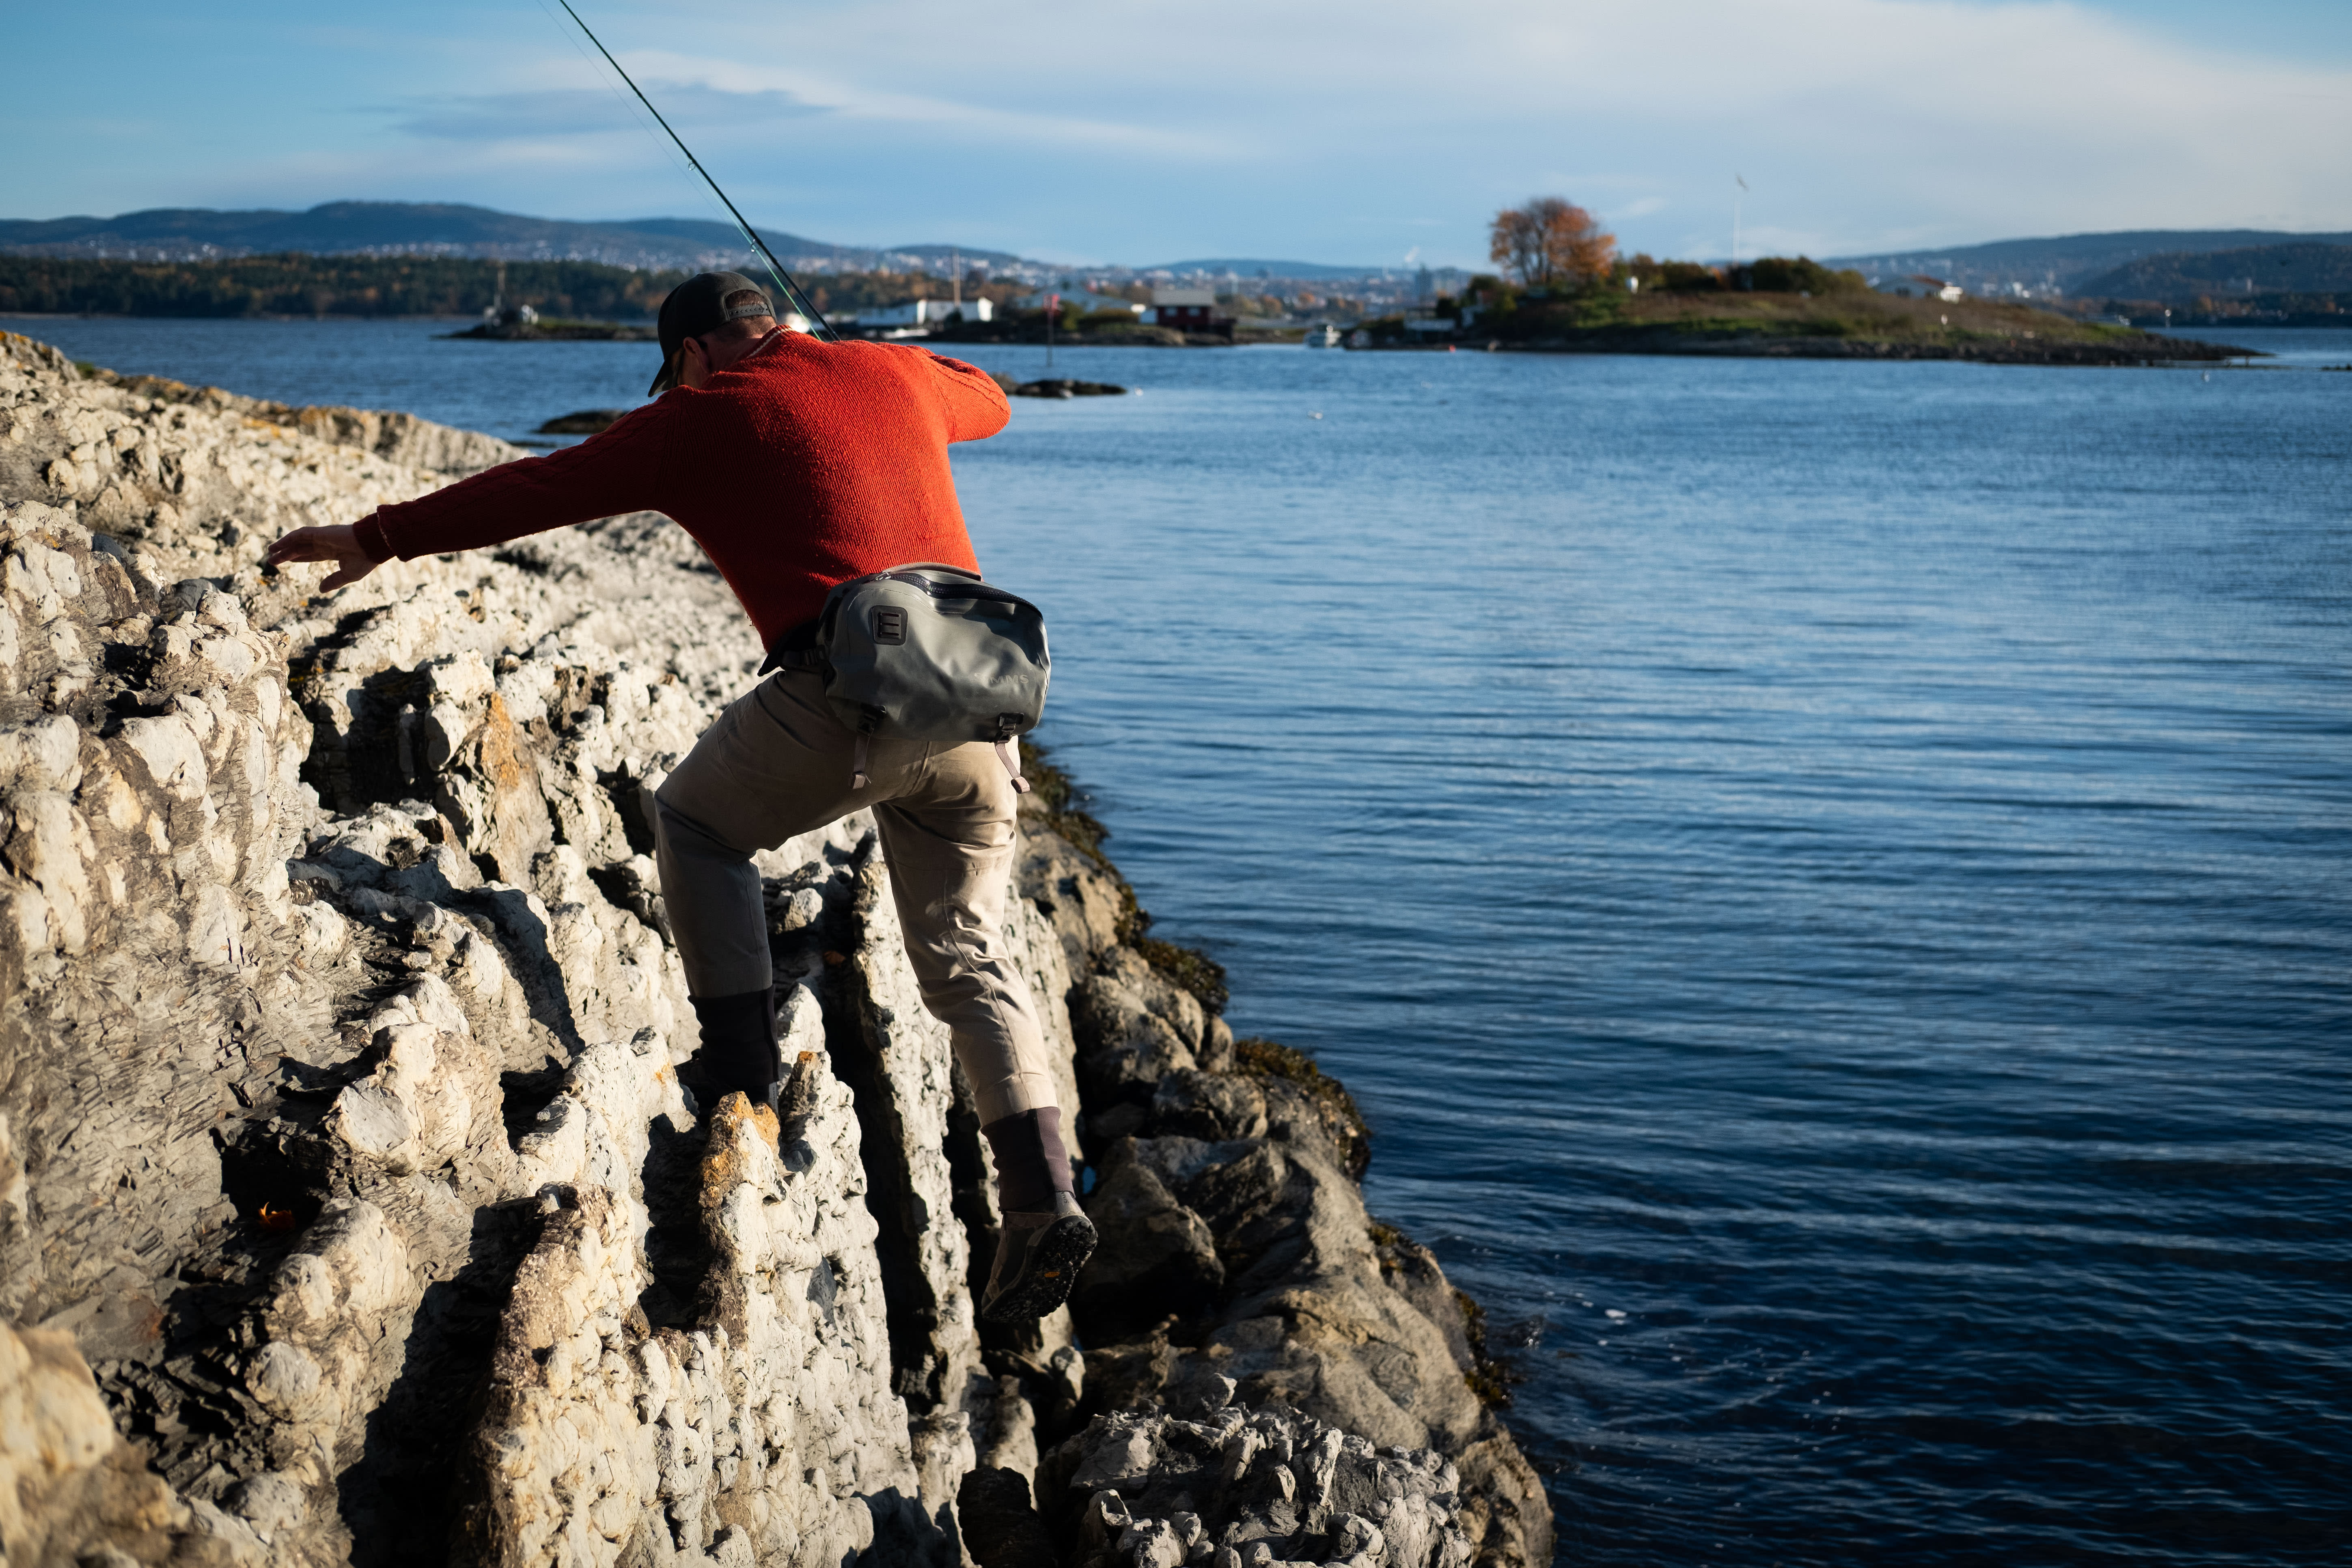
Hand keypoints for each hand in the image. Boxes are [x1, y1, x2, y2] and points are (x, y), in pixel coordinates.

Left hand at [265, 523, 379, 591]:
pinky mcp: (319, 533)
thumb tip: (320, 590)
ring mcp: (321, 537)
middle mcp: (325, 543)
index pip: (311, 554)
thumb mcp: (348, 575)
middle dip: (286, 554)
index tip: (286, 561)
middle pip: (300, 548)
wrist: (372, 545)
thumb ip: (333, 581)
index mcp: (333, 552)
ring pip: (297, 541)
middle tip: (272, 560)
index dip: (298, 558)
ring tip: (270, 551)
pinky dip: (287, 539)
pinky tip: (278, 545)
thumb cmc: (365, 560)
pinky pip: (299, 535)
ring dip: (283, 546)